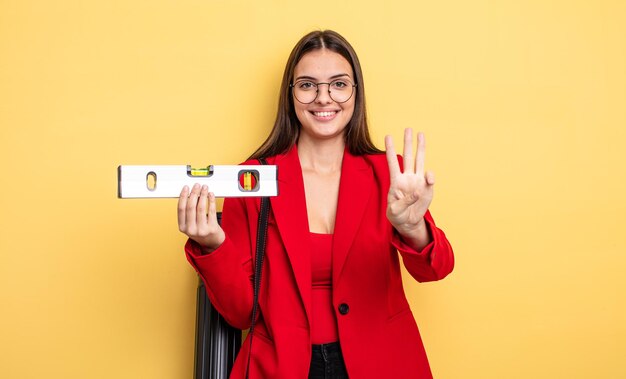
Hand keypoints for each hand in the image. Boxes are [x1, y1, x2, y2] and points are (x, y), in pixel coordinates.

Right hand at [177, 183, 224, 252]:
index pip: (181, 209)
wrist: (212, 243)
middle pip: (191, 207)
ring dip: (203, 195)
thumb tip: (189, 194)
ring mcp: (202, 229)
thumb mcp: (189, 225)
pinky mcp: (212, 228)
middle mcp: (191, 229)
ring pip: (201, 207)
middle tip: (196, 186)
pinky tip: (211, 195)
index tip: (186, 188)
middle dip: (194, 193)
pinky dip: (211, 200)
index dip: (183, 196)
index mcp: (182, 227)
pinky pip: (211, 211)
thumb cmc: (200, 232)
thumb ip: (188, 213)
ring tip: (204, 188)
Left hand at [385, 129, 434, 246]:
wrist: (408, 222)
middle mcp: (407, 177)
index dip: (390, 149)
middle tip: (408, 128)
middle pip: (407, 156)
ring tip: (421, 134)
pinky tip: (429, 179)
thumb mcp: (394, 211)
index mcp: (396, 181)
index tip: (388, 136)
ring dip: (421, 148)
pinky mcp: (427, 188)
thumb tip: (419, 190)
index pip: (392, 162)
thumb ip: (404, 201)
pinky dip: (430, 176)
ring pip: (420, 161)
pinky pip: (430, 178)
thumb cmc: (397, 215)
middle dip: (408, 143)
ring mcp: (418, 181)